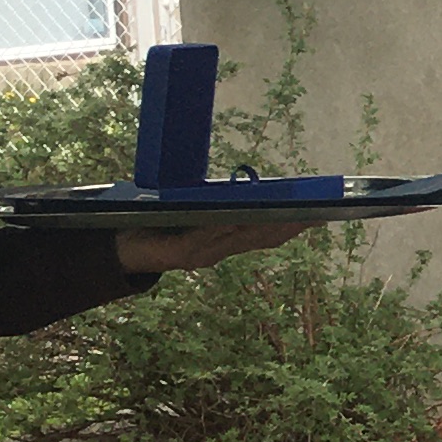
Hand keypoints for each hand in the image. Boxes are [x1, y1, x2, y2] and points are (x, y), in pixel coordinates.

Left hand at [115, 219, 320, 274]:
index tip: (320, 214)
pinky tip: (240, 216)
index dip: (293, 225)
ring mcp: (201, 254)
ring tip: (291, 216)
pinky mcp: (181, 253)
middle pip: (260, 237)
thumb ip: (212, 208)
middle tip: (316, 214)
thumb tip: (240, 187)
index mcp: (223, 241)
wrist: (120, 250)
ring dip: (267, 227)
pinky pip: (208, 237)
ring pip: (240, 239)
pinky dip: (226, 227)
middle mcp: (217, 251)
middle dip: (290, 225)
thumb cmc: (154, 227)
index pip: (264, 234)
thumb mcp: (188, 214)